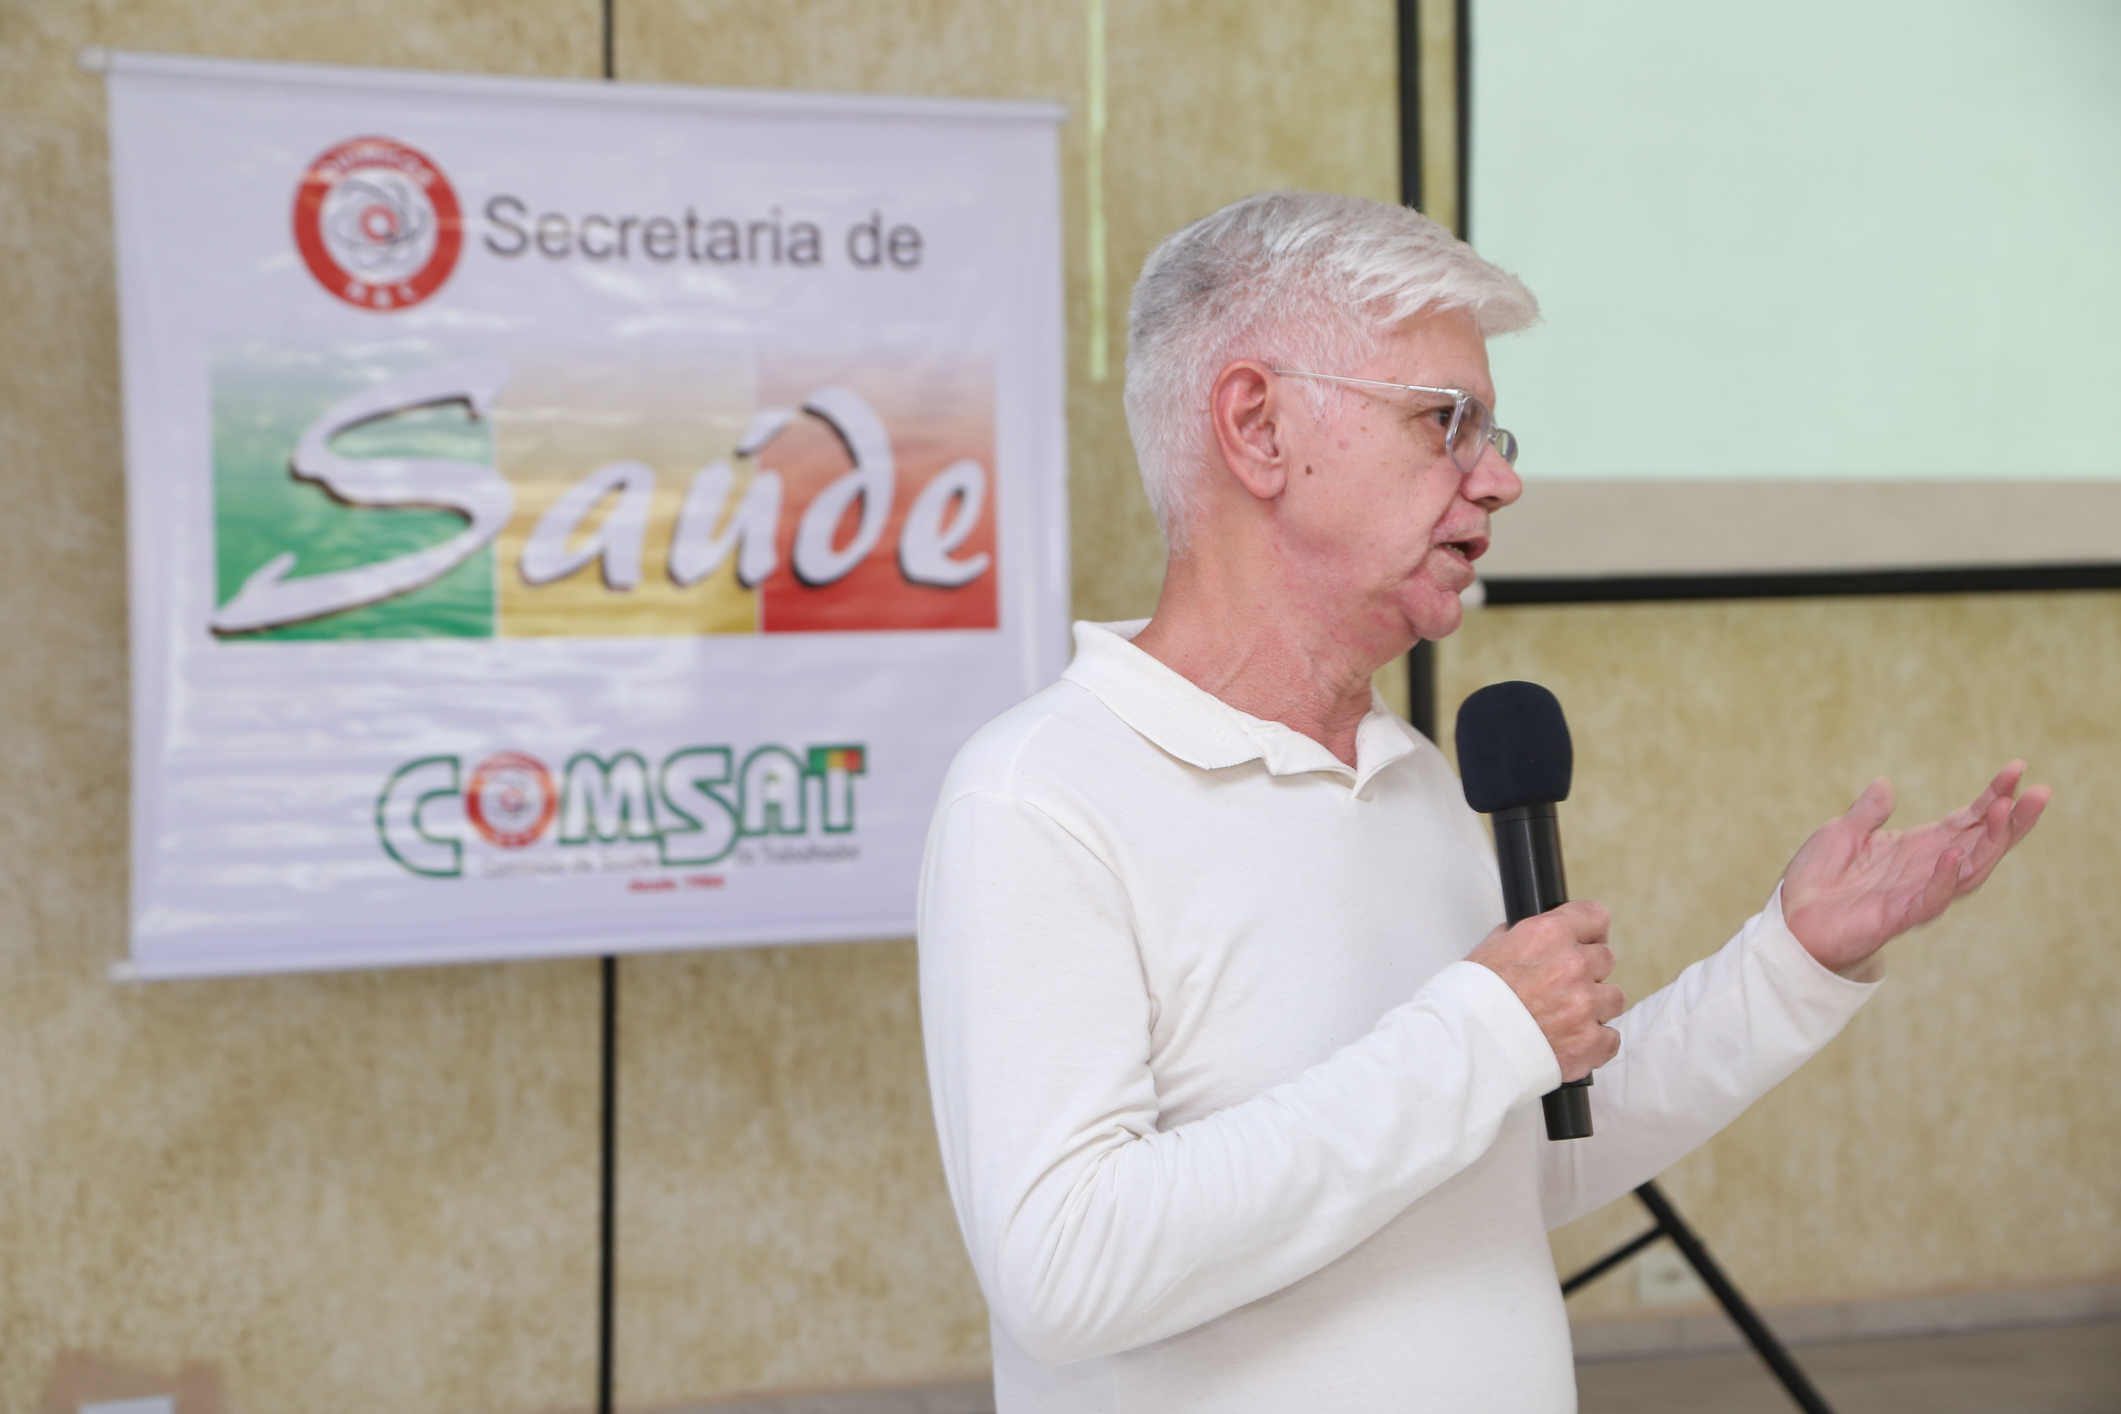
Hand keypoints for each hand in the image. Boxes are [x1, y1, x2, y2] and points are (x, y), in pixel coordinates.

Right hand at [1468, 900, 1622, 1081]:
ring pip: (1614, 997)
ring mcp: (1584, 1006)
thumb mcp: (1488, 950)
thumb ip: (1520, 939)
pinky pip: (1611, 1038)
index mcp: (1548, 935)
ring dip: (1595, 1006)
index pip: (1595, 917)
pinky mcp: (1589, 1042)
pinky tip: (1572, 1040)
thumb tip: (1532, 936)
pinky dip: (1595, 1042)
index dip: (1589, 930)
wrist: (1464, 1048)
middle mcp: (1572, 966)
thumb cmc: (1470, 1002)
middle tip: (1562, 986)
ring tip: (1566, 1016)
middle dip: (1588, 971)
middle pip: (1605, 959)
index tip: (1586, 940)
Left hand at [1781, 761, 2049, 976]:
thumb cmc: (1818, 881)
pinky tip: (1955, 854)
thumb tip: (1885, 783)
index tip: (2017, 769)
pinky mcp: (1898, 916)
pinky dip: (1944, 878)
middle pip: (1982, 844)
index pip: (1968, 820)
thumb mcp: (1842, 834)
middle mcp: (1927, 870)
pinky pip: (1930, 899)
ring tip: (2008, 812)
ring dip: (1991, 843)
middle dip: (2013, 820)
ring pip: (1970, 870)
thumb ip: (1868, 813)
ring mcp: (1917, 894)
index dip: (1993, 797)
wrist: (1791, 923)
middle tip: (2041, 792)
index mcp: (1919, 848)